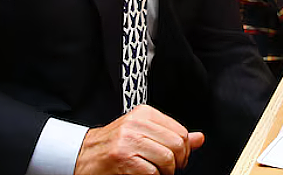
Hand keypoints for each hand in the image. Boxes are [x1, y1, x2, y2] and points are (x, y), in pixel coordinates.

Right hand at [73, 104, 203, 174]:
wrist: (83, 155)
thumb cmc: (113, 145)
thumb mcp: (143, 132)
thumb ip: (171, 134)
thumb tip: (199, 139)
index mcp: (144, 114)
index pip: (181, 131)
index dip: (184, 150)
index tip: (177, 158)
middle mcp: (136, 124)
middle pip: (177, 145)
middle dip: (177, 162)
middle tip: (169, 168)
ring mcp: (129, 142)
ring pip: (167, 159)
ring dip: (165, 172)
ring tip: (156, 172)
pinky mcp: (123, 160)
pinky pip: (152, 173)